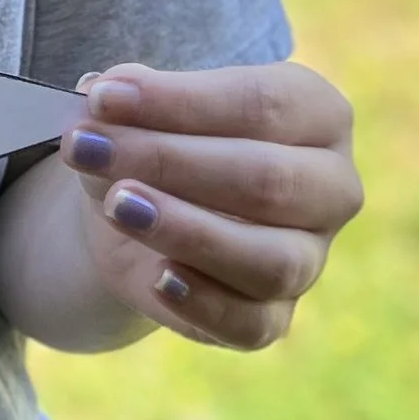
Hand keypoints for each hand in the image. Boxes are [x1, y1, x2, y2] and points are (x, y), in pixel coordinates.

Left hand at [53, 59, 360, 350]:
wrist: (144, 208)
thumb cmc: (160, 138)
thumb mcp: (142, 108)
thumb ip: (129, 100)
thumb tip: (102, 96)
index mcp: (318, 114)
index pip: (263, 103)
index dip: (180, 100)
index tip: (101, 98)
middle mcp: (331, 187)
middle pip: (267, 178)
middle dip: (168, 161)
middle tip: (87, 148)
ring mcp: (311, 258)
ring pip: (270, 258)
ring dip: (185, 230)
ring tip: (116, 205)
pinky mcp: (276, 316)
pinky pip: (252, 323)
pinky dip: (203, 303)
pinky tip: (156, 276)